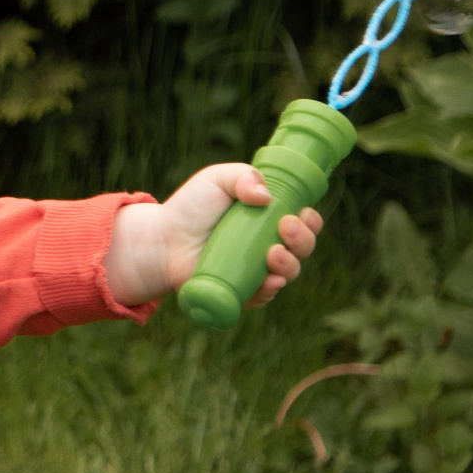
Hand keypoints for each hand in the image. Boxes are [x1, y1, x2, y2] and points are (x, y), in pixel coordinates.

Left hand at [107, 163, 323, 306]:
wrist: (162, 239)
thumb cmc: (192, 207)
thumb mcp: (216, 180)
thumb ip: (242, 176)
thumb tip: (265, 196)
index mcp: (270, 218)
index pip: (304, 222)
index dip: (310, 220)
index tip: (301, 214)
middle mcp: (270, 244)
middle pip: (304, 247)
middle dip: (303, 239)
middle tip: (285, 227)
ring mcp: (259, 269)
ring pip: (290, 272)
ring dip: (290, 264)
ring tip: (274, 253)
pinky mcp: (244, 291)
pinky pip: (266, 295)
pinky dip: (271, 288)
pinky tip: (269, 280)